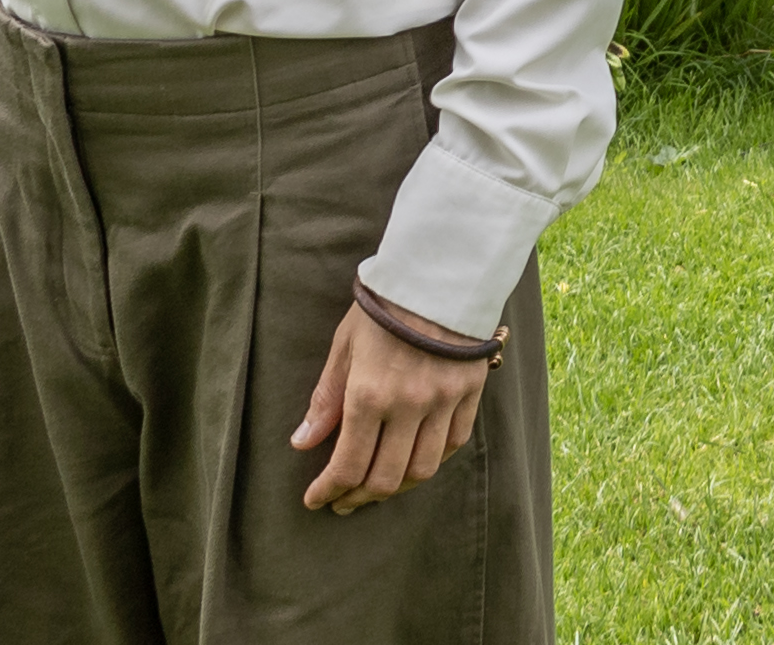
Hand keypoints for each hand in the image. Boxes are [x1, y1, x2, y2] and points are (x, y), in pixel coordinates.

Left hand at [294, 294, 491, 513]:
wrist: (440, 271)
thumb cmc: (384, 306)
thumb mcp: (344, 345)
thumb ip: (326, 398)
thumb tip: (304, 443)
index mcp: (370, 393)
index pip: (349, 465)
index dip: (329, 490)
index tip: (316, 499)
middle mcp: (408, 405)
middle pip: (386, 478)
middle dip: (358, 497)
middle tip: (343, 501)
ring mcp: (443, 401)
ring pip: (423, 469)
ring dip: (397, 486)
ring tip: (377, 486)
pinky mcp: (469, 393)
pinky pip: (452, 444)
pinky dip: (432, 460)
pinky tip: (414, 459)